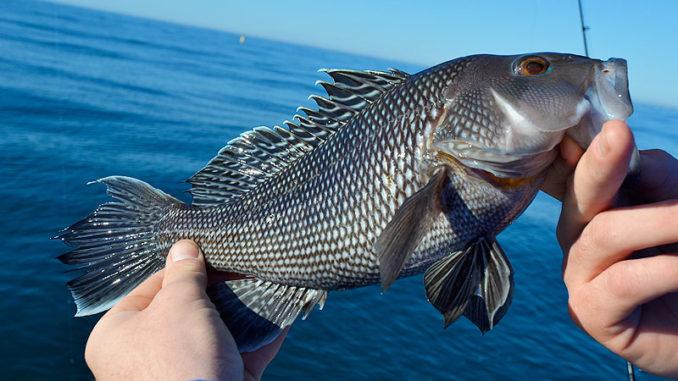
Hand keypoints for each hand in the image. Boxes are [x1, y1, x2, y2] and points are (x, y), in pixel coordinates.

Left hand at [84, 240, 284, 380]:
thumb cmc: (178, 359)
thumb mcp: (179, 304)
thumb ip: (183, 273)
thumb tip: (184, 246)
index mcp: (118, 334)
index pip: (152, 287)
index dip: (185, 266)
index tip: (212, 251)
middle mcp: (145, 355)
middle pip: (188, 309)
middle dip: (220, 288)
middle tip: (242, 265)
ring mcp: (182, 373)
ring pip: (218, 332)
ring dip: (244, 310)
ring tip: (265, 283)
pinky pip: (240, 354)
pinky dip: (260, 335)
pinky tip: (281, 312)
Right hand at [547, 120, 677, 377]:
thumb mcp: (675, 203)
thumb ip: (651, 173)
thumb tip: (620, 144)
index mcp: (593, 205)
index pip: (572, 169)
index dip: (576, 146)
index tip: (591, 121)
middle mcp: (577, 235)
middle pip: (579, 193)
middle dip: (599, 163)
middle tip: (618, 135)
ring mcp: (579, 273)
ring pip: (604, 233)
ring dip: (656, 221)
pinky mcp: (589, 311)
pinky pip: (621, 282)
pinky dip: (660, 270)